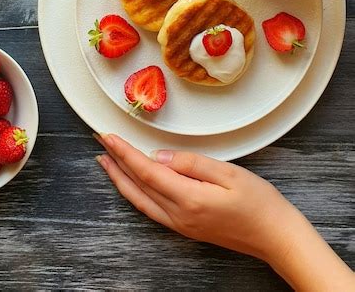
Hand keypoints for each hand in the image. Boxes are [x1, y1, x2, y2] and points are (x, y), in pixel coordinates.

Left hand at [95, 133, 354, 290]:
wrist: (276, 237)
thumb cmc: (259, 203)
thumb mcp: (228, 174)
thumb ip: (190, 163)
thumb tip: (159, 157)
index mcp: (188, 199)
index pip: (146, 171)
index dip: (124, 152)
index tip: (107, 137)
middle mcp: (179, 216)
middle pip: (137, 187)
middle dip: (115, 163)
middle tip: (99, 143)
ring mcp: (181, 225)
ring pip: (140, 200)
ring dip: (120, 179)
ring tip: (106, 162)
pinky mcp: (186, 228)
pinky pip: (151, 209)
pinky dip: (135, 193)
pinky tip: (131, 183)